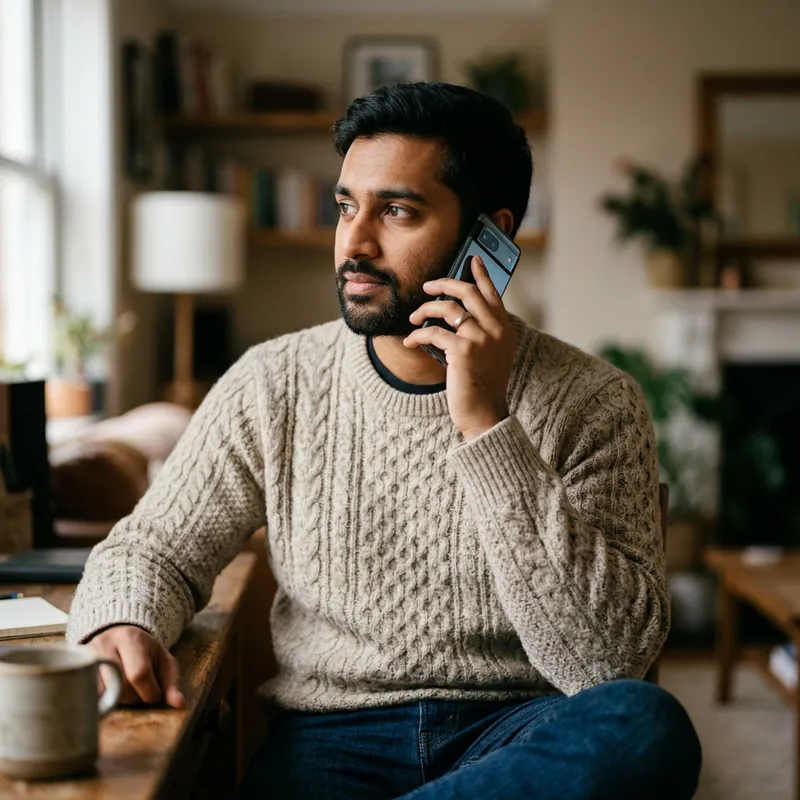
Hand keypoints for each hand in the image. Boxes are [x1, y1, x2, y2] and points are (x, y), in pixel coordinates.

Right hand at [85, 624, 184, 707]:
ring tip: (121, 692)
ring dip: (113, 702)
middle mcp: (105, 645)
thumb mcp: (163, 661)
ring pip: (99, 695)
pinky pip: (83, 696)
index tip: (153, 694)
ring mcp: (85, 657)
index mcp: (131, 639)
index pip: (138, 674)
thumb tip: (179, 704)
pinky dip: (97, 702)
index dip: (148, 692)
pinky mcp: (74, 670)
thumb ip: (172, 682)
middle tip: (137, 692)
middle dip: (132, 698)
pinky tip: (106, 695)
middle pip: (118, 687)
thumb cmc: (143, 652)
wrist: (116, 634)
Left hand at [405, 255, 515, 439]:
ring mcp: (480, 338)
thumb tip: (452, 312)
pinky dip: (417, 335)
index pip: (492, 293)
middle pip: (467, 291)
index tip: (472, 259)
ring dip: (424, 310)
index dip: (480, 274)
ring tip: (413, 319)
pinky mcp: (462, 350)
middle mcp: (496, 329)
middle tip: (427, 286)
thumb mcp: (490, 355)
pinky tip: (409, 342)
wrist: (484, 415)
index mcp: (504, 328)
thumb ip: (480, 332)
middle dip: (443, 284)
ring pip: (446, 308)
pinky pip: (432, 332)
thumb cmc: (482, 386)